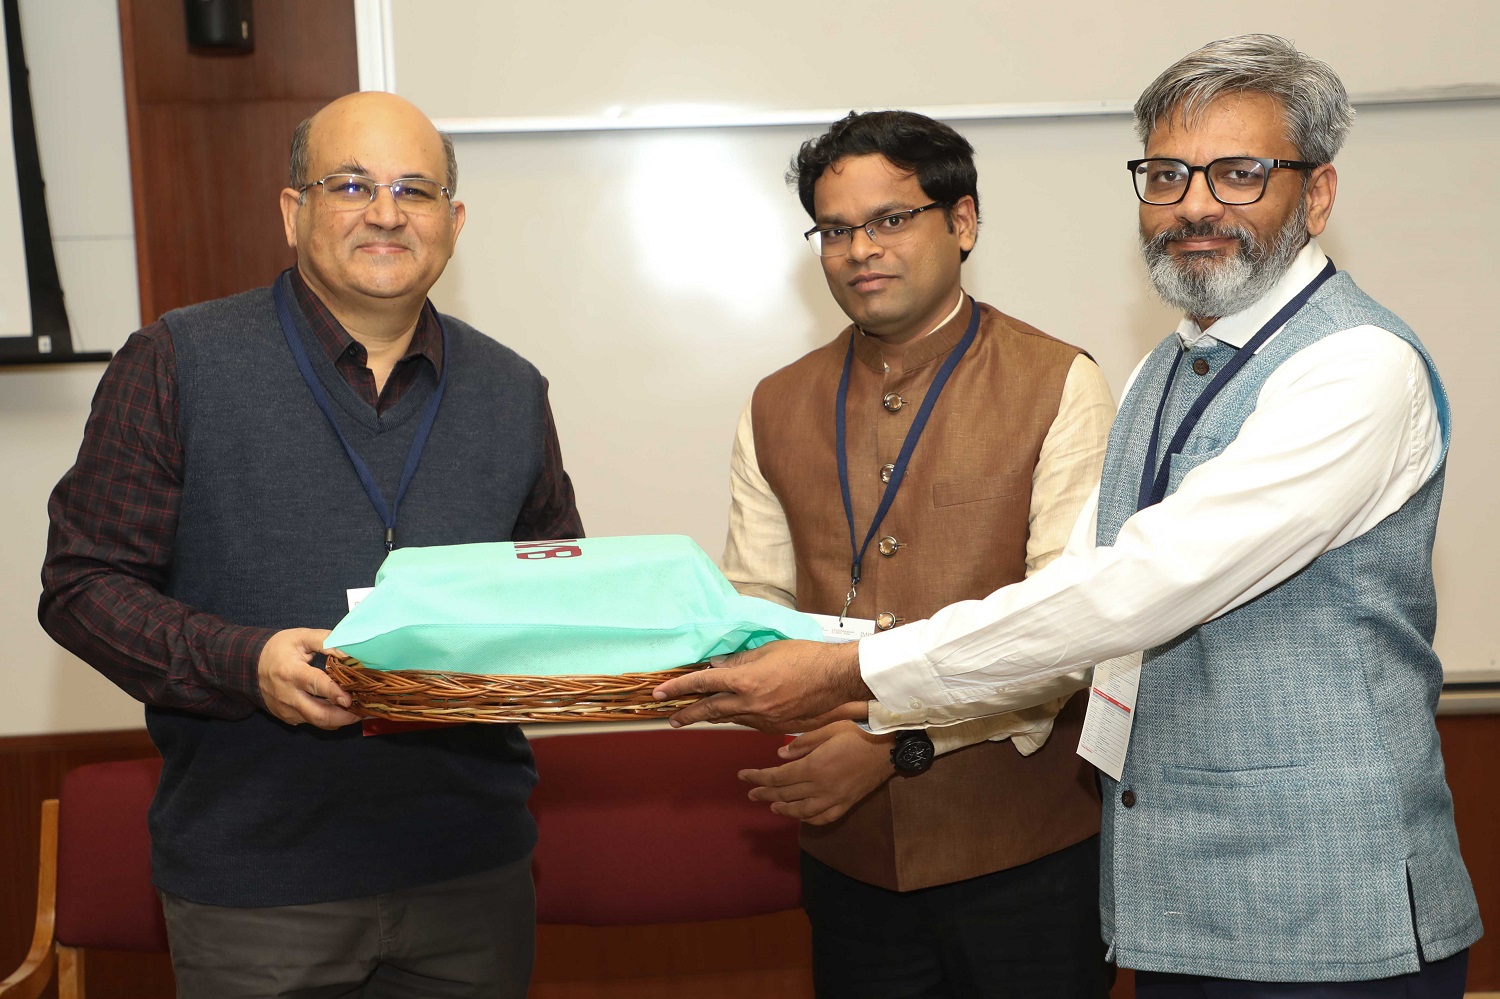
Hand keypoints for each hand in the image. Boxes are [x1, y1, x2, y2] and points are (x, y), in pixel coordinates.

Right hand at [257, 628, 359, 728]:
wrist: (249, 666)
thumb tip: (349, 652)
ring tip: (358, 711)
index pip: (314, 684)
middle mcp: (287, 695)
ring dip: (340, 719)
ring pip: (317, 721)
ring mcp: (287, 710)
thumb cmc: (279, 649)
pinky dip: (328, 718)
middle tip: (364, 710)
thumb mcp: (300, 637)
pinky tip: (341, 710)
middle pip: (317, 713)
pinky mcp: (287, 718)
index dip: (333, 692)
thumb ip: (326, 642)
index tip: (350, 699)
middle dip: (343, 716)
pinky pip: (311, 722)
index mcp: (290, 672)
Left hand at [652, 639, 871, 732]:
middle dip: (687, 713)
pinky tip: (734, 714)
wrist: (838, 680)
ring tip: (695, 716)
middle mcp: (751, 704)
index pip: (703, 683)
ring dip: (711, 716)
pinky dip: (738, 717)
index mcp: (746, 681)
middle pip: (710, 710)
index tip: (660, 693)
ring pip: (730, 718)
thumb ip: (740, 662)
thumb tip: (717, 667)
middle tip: (670, 717)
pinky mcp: (776, 727)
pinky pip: (749, 723)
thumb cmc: (807, 657)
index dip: (679, 687)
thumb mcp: (768, 652)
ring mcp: (763, 719)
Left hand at [740, 721, 894, 824]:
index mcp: (813, 767)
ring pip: (801, 811)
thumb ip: (802, 743)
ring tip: (771, 806)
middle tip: (751, 793)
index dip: (757, 778)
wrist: (891, 746)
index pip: (777, 777)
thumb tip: (780, 755)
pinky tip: (800, 815)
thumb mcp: (828, 728)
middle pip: (785, 795)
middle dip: (764, 794)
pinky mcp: (847, 804)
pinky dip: (808, 819)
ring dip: (783, 809)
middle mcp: (821, 787)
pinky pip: (823, 818)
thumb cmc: (859, 731)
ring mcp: (834, 799)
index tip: (743, 776)